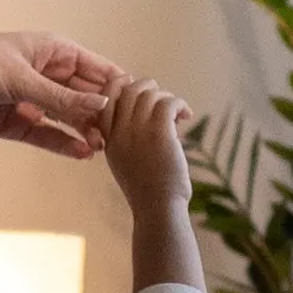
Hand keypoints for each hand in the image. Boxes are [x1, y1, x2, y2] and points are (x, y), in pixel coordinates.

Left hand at [0, 28, 124, 157]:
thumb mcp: (23, 78)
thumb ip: (62, 97)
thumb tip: (101, 106)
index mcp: (57, 53)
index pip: (99, 71)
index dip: (118, 89)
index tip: (138, 108)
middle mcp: (52, 77)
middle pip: (87, 99)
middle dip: (105, 117)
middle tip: (121, 136)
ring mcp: (37, 101)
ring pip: (71, 120)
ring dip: (86, 133)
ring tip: (103, 148)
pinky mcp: (21, 123)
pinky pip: (49, 136)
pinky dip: (64, 144)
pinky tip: (82, 154)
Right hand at [102, 76, 190, 213]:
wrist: (158, 209)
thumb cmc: (148, 191)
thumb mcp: (127, 163)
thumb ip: (128, 139)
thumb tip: (148, 112)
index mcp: (109, 140)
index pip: (105, 100)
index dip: (119, 85)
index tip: (133, 83)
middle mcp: (120, 133)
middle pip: (129, 91)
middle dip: (148, 87)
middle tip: (164, 98)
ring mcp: (138, 132)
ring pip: (151, 94)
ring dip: (168, 98)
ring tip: (178, 114)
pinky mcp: (159, 133)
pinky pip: (169, 103)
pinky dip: (180, 104)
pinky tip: (187, 116)